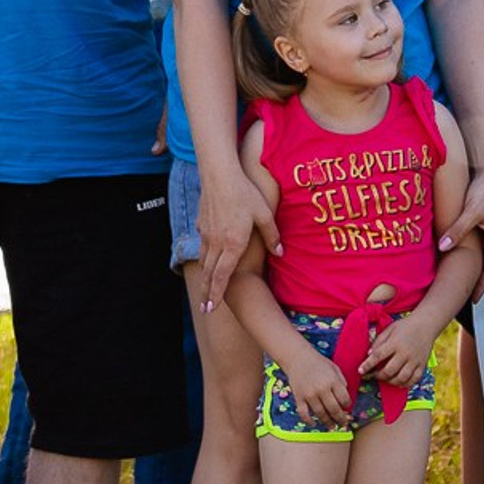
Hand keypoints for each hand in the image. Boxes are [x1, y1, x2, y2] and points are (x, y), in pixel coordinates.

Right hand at [198, 171, 277, 314]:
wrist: (219, 174)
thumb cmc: (245, 192)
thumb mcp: (264, 214)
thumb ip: (272, 235)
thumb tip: (281, 252)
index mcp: (232, 243)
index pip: (222, 275)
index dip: (216, 294)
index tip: (212, 308)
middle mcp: (216, 242)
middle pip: (209, 274)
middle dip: (207, 294)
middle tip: (205, 309)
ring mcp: (206, 234)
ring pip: (204, 262)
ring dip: (204, 279)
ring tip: (204, 293)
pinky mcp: (202, 225)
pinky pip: (202, 248)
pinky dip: (203, 261)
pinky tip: (206, 264)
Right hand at [280, 348, 353, 430]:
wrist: (298, 358)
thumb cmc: (318, 363)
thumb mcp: (334, 369)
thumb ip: (341, 382)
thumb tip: (345, 399)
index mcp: (333, 381)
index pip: (344, 399)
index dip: (347, 406)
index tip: (347, 408)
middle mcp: (322, 389)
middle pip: (334, 409)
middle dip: (340, 419)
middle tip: (343, 424)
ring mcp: (309, 395)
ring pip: (321, 414)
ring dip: (327, 423)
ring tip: (332, 427)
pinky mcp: (299, 398)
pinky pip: (304, 413)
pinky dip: (308, 421)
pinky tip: (314, 424)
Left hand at [363, 310, 440, 387]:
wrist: (426, 324)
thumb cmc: (405, 326)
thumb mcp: (389, 329)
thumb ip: (379, 342)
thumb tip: (369, 355)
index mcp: (395, 342)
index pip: (378, 356)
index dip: (368, 365)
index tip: (360, 371)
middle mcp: (405, 353)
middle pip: (389, 370)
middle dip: (379, 376)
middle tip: (374, 374)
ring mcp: (415, 360)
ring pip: (401, 378)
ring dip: (391, 382)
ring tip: (386, 379)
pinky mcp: (423, 365)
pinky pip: (414, 380)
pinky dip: (405, 384)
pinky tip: (399, 382)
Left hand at [440, 156, 483, 291]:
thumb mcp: (472, 211)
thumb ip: (458, 229)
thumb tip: (444, 246)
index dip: (481, 285)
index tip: (473, 299)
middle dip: (475, 279)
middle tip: (463, 293)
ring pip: (479, 251)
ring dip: (470, 263)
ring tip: (458, 276)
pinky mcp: (482, 218)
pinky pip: (474, 239)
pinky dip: (466, 248)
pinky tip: (454, 249)